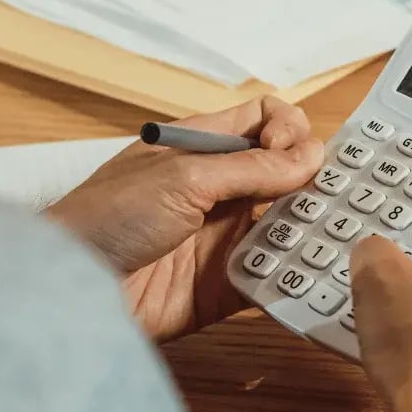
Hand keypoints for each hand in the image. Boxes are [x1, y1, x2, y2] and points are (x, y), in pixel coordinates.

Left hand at [47, 97, 323, 342]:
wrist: (72, 291)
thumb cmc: (109, 217)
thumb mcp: (182, 179)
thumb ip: (251, 168)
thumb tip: (312, 156)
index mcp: (203, 147)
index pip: (264, 120)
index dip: (288, 129)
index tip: (289, 153)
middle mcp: (218, 188)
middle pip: (284, 172)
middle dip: (314, 180)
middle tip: (338, 198)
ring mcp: (223, 236)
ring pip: (285, 225)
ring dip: (311, 229)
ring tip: (336, 237)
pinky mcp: (224, 285)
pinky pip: (271, 276)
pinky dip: (294, 276)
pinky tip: (315, 276)